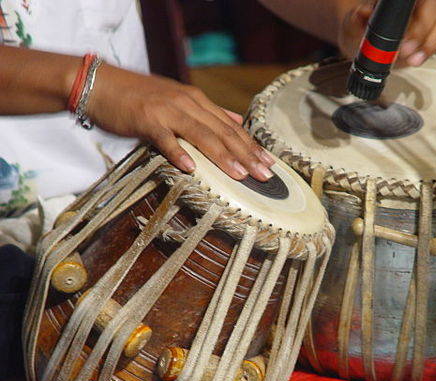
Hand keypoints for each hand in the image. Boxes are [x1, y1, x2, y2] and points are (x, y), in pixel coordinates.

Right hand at [85, 65, 274, 179]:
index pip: (231, 127)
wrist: (101, 84)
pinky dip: (179, 153)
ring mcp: (168, 111)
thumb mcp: (179, 100)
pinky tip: (191, 169)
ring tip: (240, 175)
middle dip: (247, 155)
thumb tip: (235, 119)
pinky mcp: (147, 120)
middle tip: (265, 175)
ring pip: (202, 135)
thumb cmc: (140, 97)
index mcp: (197, 101)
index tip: (269, 163)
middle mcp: (188, 104)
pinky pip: (166, 139)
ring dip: (223, 156)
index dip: (251, 146)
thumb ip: (208, 113)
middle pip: (223, 132)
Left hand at [338, 0, 435, 69]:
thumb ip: (358, 17)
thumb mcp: (353, 24)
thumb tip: (365, 12)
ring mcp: (428, 23)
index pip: (419, 0)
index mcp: (400, 2)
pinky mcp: (433, 40)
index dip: (417, 16)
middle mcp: (418, 8)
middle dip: (422, 33)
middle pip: (435, 10)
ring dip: (431, 45)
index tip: (403, 36)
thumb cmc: (359, 30)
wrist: (361, 47)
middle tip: (405, 51)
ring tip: (413, 61)